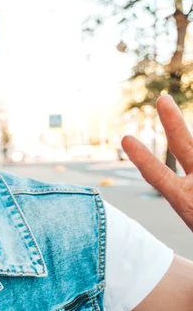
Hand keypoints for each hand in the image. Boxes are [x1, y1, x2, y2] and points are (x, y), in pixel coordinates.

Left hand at [122, 94, 192, 230]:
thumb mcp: (187, 211)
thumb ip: (175, 194)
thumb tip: (182, 192)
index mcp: (184, 201)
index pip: (159, 176)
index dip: (144, 159)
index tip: (125, 139)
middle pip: (184, 147)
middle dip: (174, 123)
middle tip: (162, 99)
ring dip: (179, 130)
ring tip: (167, 106)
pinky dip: (182, 163)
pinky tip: (183, 166)